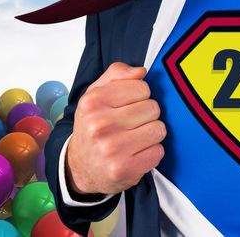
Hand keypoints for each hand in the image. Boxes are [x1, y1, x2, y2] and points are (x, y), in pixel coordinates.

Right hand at [66, 62, 165, 194]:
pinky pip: (158, 151)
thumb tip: (141, 72)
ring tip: (135, 138)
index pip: (142, 88)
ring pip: (159, 129)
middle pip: (153, 108)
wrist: (80, 167)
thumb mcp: (96, 94)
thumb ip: (116, 74)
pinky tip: (136, 153)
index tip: (129, 105)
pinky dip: (152, 152)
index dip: (140, 96)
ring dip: (151, 134)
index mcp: (93, 102)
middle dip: (146, 115)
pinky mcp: (125, 169)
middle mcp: (99, 125)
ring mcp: (112, 149)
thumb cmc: (93, 126)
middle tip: (131, 124)